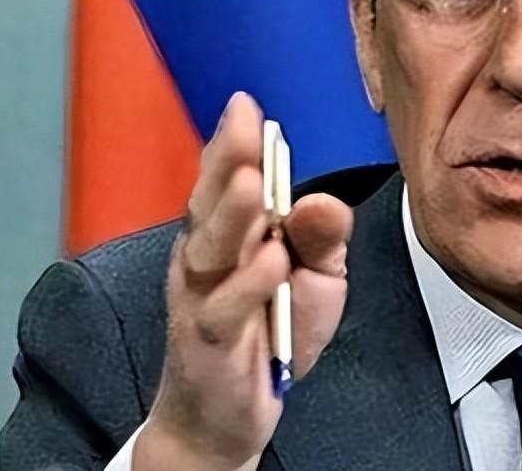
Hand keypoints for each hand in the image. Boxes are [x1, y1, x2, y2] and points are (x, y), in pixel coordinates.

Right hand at [134, 92, 351, 469]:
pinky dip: (248, 284)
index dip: (231, 142)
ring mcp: (198, 299)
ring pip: (210, 249)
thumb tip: (322, 199)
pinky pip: (224, 308)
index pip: (224, 180)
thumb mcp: (314, 280)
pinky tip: (270, 259)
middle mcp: (203, 258)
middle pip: (211, 203)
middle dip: (229, 163)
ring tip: (256, 184)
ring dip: (233, 215)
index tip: (244, 104)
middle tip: (247, 129)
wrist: (231, 416)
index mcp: (225, 234)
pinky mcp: (206, 342)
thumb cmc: (269, 333)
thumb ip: (321, 238)